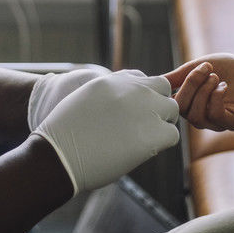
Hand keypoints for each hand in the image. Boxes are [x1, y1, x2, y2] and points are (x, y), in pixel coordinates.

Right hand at [32, 70, 179, 194]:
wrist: (61, 153)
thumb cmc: (65, 135)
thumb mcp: (84, 101)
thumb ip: (106, 98)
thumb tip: (119, 110)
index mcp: (114, 79)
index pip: (143, 79)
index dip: (142, 96)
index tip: (132, 113)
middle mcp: (133, 88)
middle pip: (162, 88)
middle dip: (157, 104)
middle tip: (143, 126)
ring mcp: (146, 108)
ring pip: (172, 109)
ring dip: (162, 122)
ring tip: (144, 139)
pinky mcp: (153, 133)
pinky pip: (172, 134)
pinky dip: (162, 144)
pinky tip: (144, 151)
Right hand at [165, 55, 233, 131]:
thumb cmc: (228, 68)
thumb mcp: (197, 68)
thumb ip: (177, 77)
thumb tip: (154, 81)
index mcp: (192, 105)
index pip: (172, 105)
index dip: (175, 89)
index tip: (188, 69)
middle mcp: (202, 117)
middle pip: (182, 110)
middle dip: (191, 86)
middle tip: (206, 68)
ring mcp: (217, 122)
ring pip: (196, 115)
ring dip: (204, 91)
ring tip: (216, 76)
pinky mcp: (233, 123)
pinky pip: (215, 116)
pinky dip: (216, 98)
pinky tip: (224, 86)